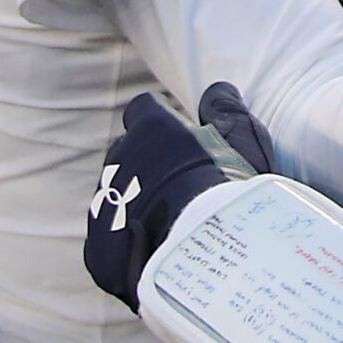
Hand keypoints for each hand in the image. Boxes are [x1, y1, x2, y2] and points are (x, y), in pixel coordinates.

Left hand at [84, 83, 274, 310]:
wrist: (204, 254)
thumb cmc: (230, 190)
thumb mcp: (243, 139)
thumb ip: (227, 109)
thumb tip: (219, 88)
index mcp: (151, 128)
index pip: (144, 110)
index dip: (161, 122)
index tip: (180, 137)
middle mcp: (119, 159)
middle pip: (126, 153)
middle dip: (146, 163)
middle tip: (180, 184)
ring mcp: (105, 204)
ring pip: (115, 195)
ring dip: (136, 202)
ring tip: (170, 224)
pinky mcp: (99, 247)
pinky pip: (108, 239)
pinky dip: (126, 243)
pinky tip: (154, 251)